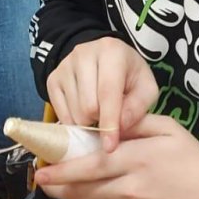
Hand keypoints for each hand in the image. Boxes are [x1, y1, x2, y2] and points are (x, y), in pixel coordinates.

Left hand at [35, 115, 198, 198]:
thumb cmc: (192, 161)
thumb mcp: (169, 130)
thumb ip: (135, 122)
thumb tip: (106, 120)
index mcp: (136, 160)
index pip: (88, 167)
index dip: (60, 171)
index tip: (41, 170)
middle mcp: (129, 190)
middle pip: (80, 192)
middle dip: (56, 188)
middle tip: (45, 181)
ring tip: (72, 191)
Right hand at [47, 37, 157, 153]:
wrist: (107, 58)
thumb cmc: (130, 75)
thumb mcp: (146, 88)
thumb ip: (137, 108)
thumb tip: (119, 128)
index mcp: (111, 51)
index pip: (107, 93)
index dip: (109, 123)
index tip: (110, 147)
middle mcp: (83, 53)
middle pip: (87, 106)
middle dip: (100, 121)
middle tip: (110, 117)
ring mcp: (64, 65)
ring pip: (73, 112)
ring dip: (88, 122)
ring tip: (98, 112)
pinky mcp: (52, 79)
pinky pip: (60, 113)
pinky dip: (74, 121)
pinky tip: (84, 111)